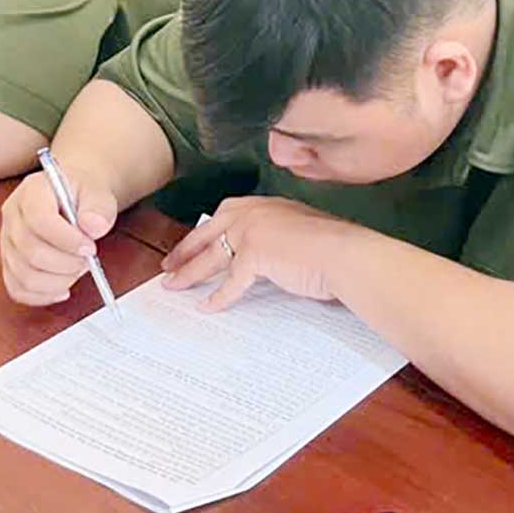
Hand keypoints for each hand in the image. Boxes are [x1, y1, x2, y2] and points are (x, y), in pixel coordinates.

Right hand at [0, 169, 118, 305]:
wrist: (73, 195)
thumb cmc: (82, 193)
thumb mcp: (98, 192)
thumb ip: (98, 208)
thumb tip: (94, 226)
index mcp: (31, 191)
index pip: (39, 220)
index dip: (66, 240)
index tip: (89, 248)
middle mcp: (13, 216)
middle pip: (30, 252)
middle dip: (65, 264)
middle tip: (87, 260)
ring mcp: (8, 241)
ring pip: (24, 275)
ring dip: (57, 281)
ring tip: (76, 270)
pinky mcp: (10, 262)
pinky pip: (17, 288)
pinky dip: (42, 296)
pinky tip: (62, 289)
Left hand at [161, 197, 349, 310]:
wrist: (346, 253)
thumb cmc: (333, 247)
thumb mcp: (300, 231)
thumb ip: (280, 236)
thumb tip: (271, 254)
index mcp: (265, 205)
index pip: (224, 215)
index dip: (204, 231)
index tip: (191, 242)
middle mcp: (254, 213)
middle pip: (207, 233)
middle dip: (185, 250)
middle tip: (168, 264)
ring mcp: (251, 232)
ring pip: (211, 256)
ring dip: (189, 273)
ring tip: (173, 286)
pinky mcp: (254, 256)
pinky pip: (229, 282)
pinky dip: (217, 297)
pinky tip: (207, 307)